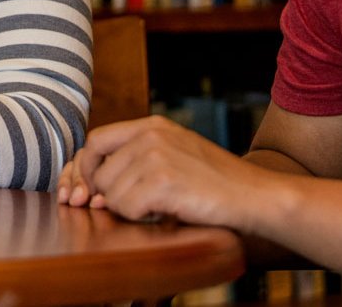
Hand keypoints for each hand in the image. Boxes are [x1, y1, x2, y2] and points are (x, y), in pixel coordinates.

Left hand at [57, 116, 271, 230]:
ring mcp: (155, 156)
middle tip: (131, 206)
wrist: (256, 196)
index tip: (87, 191)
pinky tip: (166, 212)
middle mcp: (150, 134)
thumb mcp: (175, 153)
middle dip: (105, 194)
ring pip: (110, 192)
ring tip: (162, 206)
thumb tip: (91, 187)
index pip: (95, 141)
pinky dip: (141, 217)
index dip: (85, 168)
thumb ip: (136, 159)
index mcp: (152, 124)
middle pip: (98, 170)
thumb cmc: (215, 183)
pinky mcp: (162, 181)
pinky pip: (126, 207)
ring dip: (129, 208)